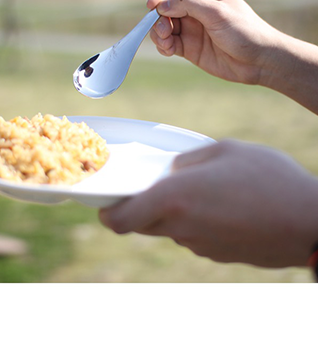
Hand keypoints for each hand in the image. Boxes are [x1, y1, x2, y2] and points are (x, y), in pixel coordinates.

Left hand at [99, 140, 317, 267]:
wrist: (309, 221)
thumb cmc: (268, 177)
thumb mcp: (223, 150)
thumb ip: (187, 161)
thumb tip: (169, 171)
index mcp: (174, 198)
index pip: (120, 220)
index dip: (107, 213)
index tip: (108, 202)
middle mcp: (180, 227)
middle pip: (142, 224)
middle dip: (141, 206)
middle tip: (158, 185)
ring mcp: (199, 245)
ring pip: (169, 229)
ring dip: (172, 212)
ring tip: (200, 190)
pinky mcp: (217, 255)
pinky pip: (193, 237)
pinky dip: (195, 222)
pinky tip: (221, 205)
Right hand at [147, 0, 281, 84]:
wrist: (258, 61)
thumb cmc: (244, 31)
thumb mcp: (217, 13)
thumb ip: (188, 4)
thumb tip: (161, 5)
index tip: (153, 5)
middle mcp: (192, 8)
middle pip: (162, 6)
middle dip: (157, 18)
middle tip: (165, 31)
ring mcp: (189, 28)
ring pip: (161, 26)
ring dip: (157, 33)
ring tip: (166, 43)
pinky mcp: (188, 47)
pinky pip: (167, 44)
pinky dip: (162, 46)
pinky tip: (168, 51)